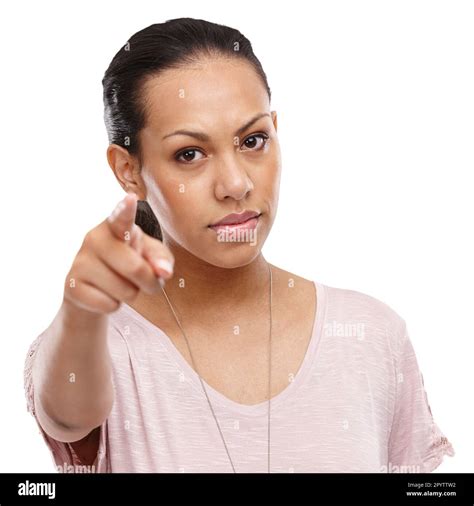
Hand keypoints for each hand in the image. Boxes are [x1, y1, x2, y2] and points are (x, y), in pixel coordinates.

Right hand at [63, 193, 173, 313]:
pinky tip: (103, 294)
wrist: (92, 287)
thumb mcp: (149, 256)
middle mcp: (94, 238)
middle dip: (150, 283)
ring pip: (124, 291)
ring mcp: (79, 261)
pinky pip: (109, 305)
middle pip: (135, 268)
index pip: (121, 218)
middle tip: (147, 282)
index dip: (126, 210)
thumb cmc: (128, 264)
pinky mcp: (71, 286)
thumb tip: (164, 272)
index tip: (131, 199)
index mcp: (115, 226)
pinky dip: (114, 305)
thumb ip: (162, 259)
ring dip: (130, 294)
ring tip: (119, 283)